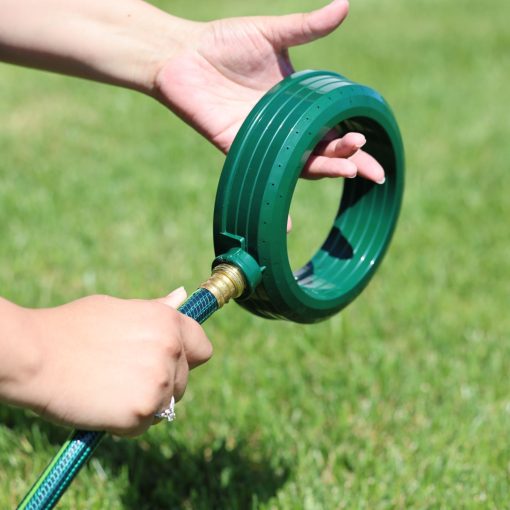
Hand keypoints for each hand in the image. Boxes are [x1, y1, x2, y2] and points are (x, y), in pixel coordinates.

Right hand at [14, 288, 211, 436]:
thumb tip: (182, 297)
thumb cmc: (72, 327)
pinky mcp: (143, 411)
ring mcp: (160, 381)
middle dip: (162, 383)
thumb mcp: (119, 308)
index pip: (202, 347)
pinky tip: (102, 405)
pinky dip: (127, 423)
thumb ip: (156, 309)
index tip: (169, 363)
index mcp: (168, 321)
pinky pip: (145, 424)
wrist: (35, 356)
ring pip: (167, 404)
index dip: (186, 357)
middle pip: (184, 380)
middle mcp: (171, 349)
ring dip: (145, 403)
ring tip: (109, 389)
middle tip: (123, 377)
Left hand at [154, 0, 383, 182]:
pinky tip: (285, 224)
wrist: (181, 54)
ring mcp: (264, 139)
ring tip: (345, 169)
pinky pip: (261, 174)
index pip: (333, 127)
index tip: (376, 148)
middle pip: (322, 151)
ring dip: (323, 170)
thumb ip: (307, 27)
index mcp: (298, 104)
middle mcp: (285, 127)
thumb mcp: (272, 34)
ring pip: (299, 164)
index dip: (355, 141)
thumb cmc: (224, 42)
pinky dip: (273, 198)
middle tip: (367, 167)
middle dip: (348, 161)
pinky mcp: (239, 147)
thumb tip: (345, 5)